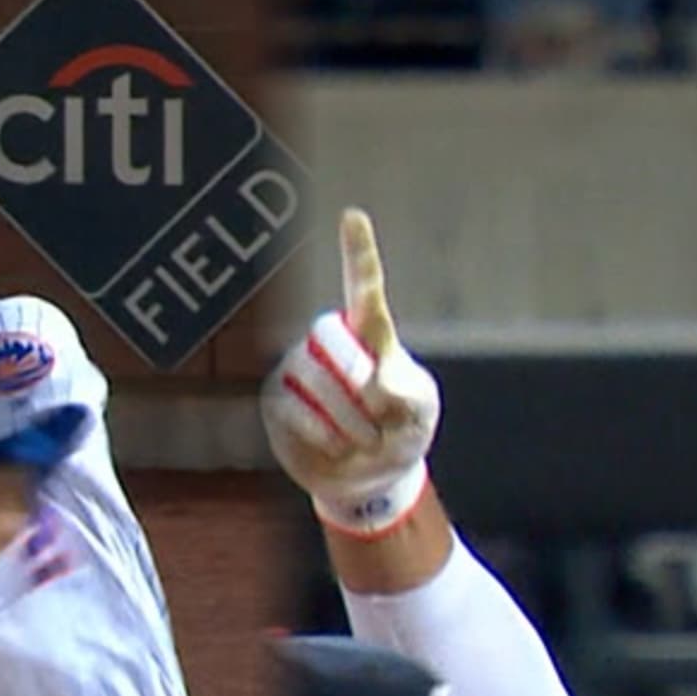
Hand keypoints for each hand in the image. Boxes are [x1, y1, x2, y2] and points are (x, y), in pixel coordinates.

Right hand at [260, 208, 442, 536]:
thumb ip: (406, 394)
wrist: (372, 479)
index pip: (365, 291)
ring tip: (363, 437)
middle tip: (379, 415)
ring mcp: (299, 368)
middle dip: (357, 380)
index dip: (359, 254)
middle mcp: (330, 343)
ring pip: (313, 380)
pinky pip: (294, 411)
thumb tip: (375, 382)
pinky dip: (324, 437)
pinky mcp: (277, 400)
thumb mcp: (419, 414)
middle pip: (329, 336)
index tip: (353, 216)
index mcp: (371, 336)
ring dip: (350, 422)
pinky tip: (336, 445)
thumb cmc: (401, 431)